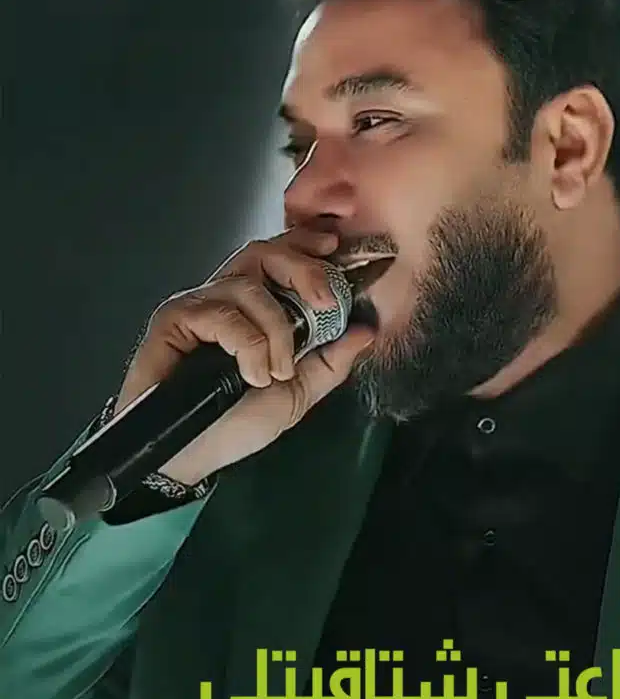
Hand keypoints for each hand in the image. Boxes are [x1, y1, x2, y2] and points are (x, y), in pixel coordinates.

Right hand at [114, 227, 375, 483]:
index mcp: (256, 308)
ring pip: (247, 285)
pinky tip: (253, 374)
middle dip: (302, 270)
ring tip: (278, 371)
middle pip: (263, 254)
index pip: (278, 258)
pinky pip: (221, 314)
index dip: (305, 245)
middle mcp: (225, 298)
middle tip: (326, 301)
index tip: (334, 247)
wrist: (193, 453)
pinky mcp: (173, 320)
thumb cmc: (238, 421)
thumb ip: (333, 360)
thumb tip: (367, 328)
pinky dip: (248, 344)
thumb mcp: (299, 392)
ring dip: (276, 329)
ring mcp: (198, 306)